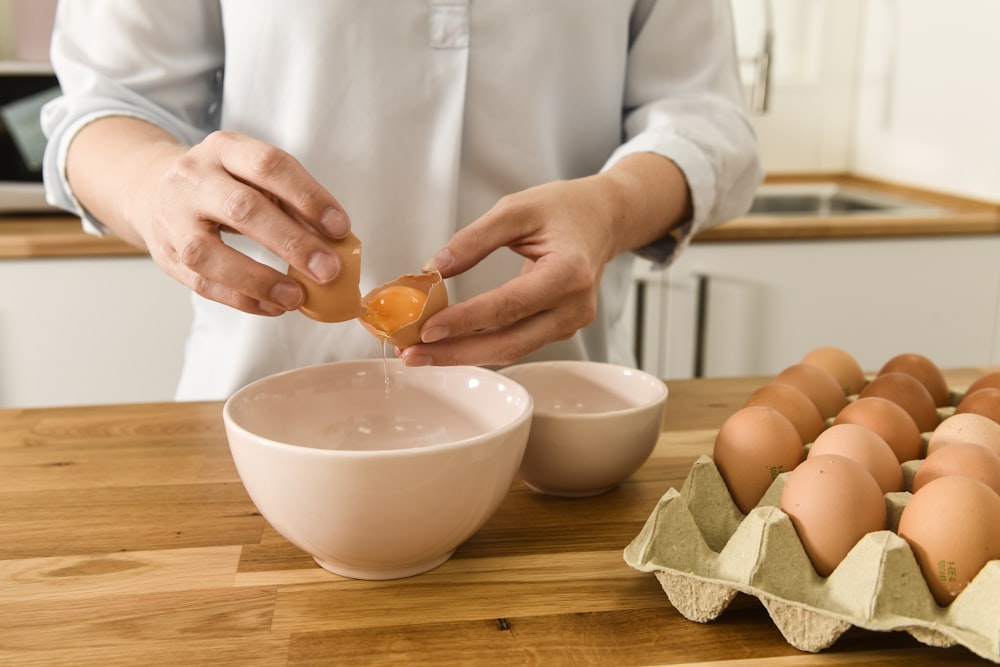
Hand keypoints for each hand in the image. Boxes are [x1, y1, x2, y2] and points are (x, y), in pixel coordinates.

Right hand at [68, 119, 350, 314]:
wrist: (152, 190)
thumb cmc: (222, 185)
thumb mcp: (253, 176)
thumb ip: (292, 204)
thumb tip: (336, 243)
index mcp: (224, 148)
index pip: (269, 165)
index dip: (308, 197)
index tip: (341, 228)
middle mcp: (193, 179)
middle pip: (242, 209)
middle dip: (291, 243)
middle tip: (328, 270)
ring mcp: (174, 219)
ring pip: (210, 254)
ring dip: (261, 279)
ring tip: (298, 298)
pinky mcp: (168, 257)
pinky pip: (203, 284)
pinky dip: (243, 300)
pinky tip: (275, 306)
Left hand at [399, 177, 614, 366]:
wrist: (603, 219)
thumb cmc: (564, 208)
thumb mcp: (517, 208)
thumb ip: (475, 238)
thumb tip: (435, 268)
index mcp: (568, 273)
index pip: (508, 306)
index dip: (465, 321)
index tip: (426, 328)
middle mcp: (574, 307)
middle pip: (509, 342)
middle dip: (456, 352)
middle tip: (412, 354)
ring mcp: (570, 323)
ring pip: (512, 350)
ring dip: (464, 354)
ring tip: (421, 353)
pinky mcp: (560, 328)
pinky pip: (517, 343)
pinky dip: (481, 345)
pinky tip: (449, 343)